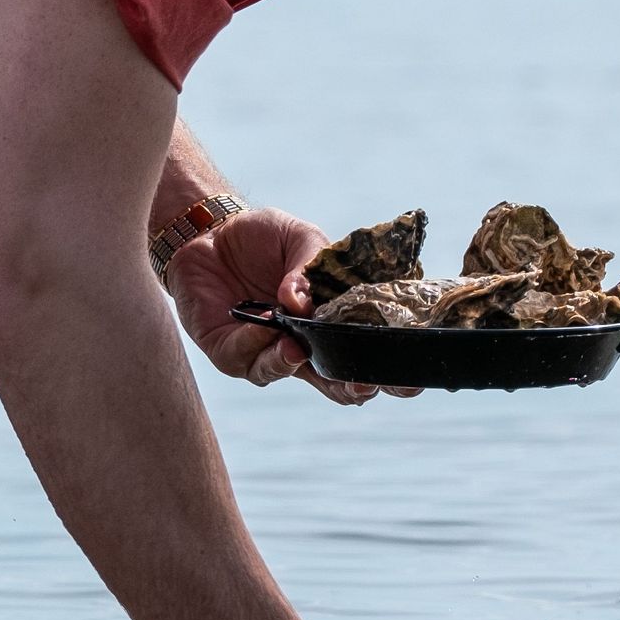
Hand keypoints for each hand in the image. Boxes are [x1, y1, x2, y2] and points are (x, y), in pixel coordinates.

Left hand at [165, 208, 420, 405]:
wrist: (213, 231)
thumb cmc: (266, 239)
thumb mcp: (302, 238)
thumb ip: (310, 266)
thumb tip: (303, 303)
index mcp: (331, 324)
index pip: (366, 358)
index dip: (390, 377)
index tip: (407, 380)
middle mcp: (302, 348)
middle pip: (334, 385)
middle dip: (351, 389)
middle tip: (360, 382)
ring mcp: (264, 353)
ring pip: (282, 372)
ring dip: (291, 361)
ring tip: (296, 345)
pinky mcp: (228, 351)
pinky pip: (243, 358)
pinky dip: (254, 342)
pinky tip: (261, 323)